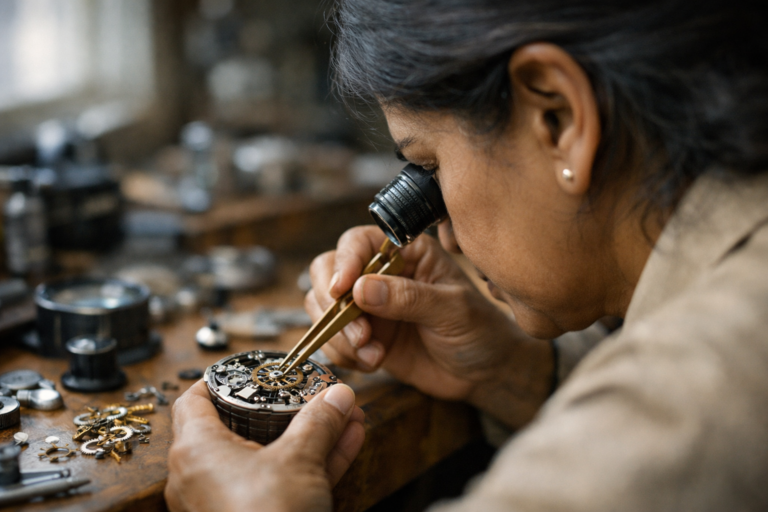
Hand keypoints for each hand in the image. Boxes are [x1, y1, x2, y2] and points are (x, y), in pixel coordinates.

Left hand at [165, 381, 364, 511]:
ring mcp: (226, 502)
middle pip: (242, 426)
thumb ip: (319, 423)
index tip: (252, 368)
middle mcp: (202, 477)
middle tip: (313, 392)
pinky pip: (281, 482)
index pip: (195, 399)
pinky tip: (348, 442)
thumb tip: (338, 395)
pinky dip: (310, 463)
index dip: (222, 378)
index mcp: (196, 452)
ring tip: (344, 414)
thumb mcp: (299, 462)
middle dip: (288, 407)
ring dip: (309, 434)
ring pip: (270, 455)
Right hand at [306, 226, 551, 425]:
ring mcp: (367, 305)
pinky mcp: (362, 335)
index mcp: (405, 251)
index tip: (342, 291)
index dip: (343, 262)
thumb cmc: (479, 330)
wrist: (483, 373)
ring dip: (338, 334)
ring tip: (372, 354)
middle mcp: (379, 273)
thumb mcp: (452, 309)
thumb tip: (360, 290)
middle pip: (326, 271)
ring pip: (322, 306)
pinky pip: (331, 339)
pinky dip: (343, 354)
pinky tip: (373, 362)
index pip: (357, 243)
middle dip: (332, 304)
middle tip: (360, 333)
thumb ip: (410, 297)